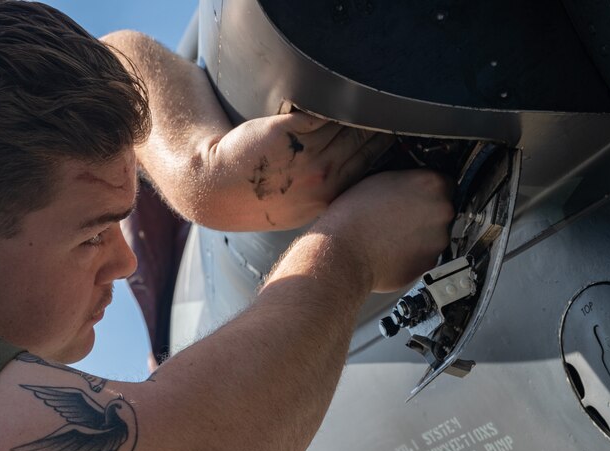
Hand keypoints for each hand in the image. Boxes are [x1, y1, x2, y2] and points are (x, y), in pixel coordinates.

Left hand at [199, 112, 393, 231]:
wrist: (216, 187)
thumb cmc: (256, 193)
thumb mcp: (300, 201)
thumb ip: (329, 184)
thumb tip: (355, 163)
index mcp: (329, 195)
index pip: (369, 162)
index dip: (384, 141)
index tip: (394, 126)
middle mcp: (322, 177)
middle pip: (364, 139)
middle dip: (378, 121)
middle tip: (388, 104)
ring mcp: (306, 155)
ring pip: (347, 123)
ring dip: (359, 106)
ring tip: (368, 93)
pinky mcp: (288, 131)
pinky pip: (322, 111)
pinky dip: (333, 99)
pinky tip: (341, 89)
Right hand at [314, 170, 453, 291]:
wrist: (343, 253)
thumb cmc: (352, 217)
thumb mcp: (378, 180)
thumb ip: (405, 180)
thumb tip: (410, 186)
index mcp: (431, 183)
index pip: (444, 182)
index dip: (427, 190)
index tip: (416, 195)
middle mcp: (442, 210)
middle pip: (442, 208)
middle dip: (424, 212)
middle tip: (398, 216)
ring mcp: (439, 239)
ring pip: (434, 234)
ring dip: (419, 234)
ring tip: (391, 235)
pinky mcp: (430, 263)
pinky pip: (425, 256)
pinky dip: (413, 254)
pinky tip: (392, 250)